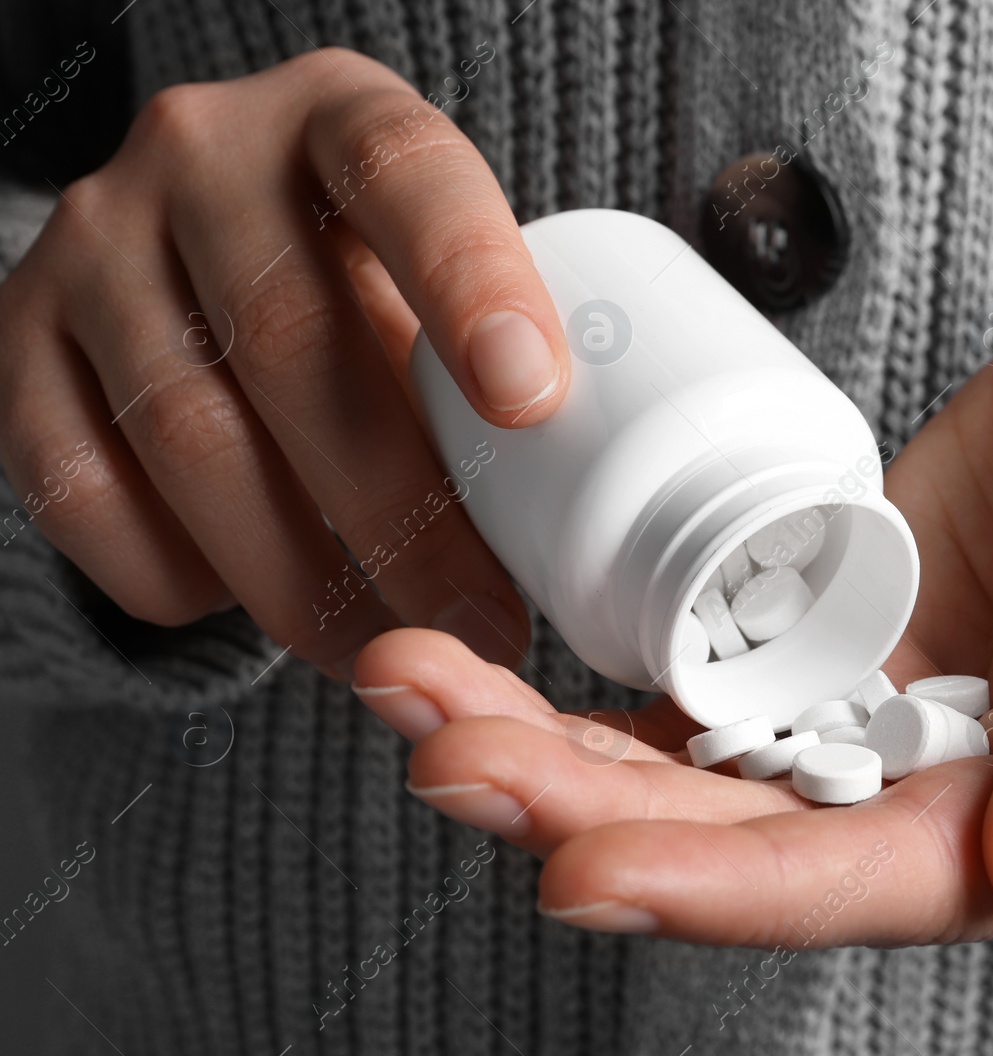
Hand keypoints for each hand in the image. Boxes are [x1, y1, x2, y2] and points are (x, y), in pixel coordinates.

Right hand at [0, 47, 570, 676]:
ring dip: (300, 575)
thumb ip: (493, 357)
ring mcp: (94, 244)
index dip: (469, 281)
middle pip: (292, 336)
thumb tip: (581, 525)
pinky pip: (78, 485)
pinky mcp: (17, 339)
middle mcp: (200, 154)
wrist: (199, 260)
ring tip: (390, 648)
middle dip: (399, 510)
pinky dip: (175, 572)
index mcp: (340, 115)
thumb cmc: (366, 281)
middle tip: (479, 620)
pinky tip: (252, 609)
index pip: (405, 173)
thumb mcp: (439, 279)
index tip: (531, 402)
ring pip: (188, 431)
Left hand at [355, 263, 992, 943]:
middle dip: (593, 808)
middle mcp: (975, 791)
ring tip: (424, 697)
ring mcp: (901, 722)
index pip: (887, 878)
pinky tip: (499, 671)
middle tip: (443, 748)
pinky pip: (715, 688)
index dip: (733, 885)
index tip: (578, 861)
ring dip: (564, 749)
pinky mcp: (850, 645)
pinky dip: (605, 688)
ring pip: (713, 773)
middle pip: (761, 841)